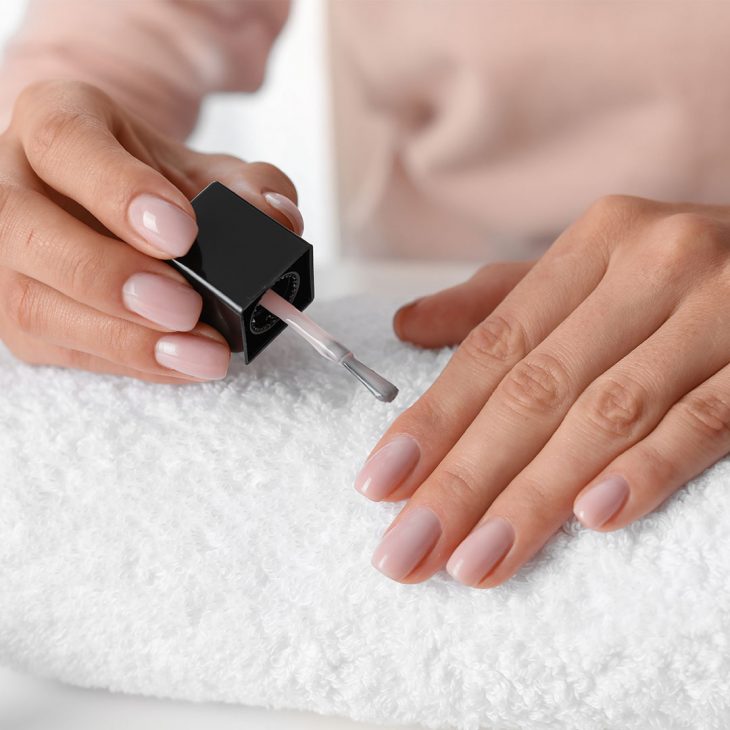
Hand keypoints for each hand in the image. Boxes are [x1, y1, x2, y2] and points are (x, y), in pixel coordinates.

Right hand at [0, 80, 302, 381]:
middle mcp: (13, 185)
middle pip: (26, 230)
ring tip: (200, 353)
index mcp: (56, 123)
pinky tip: (182, 365)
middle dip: (110, 277)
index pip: (65, 143)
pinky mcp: (20, 317)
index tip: (183, 233)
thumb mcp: (212, 171)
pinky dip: (130, 364)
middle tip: (186, 306)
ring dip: (122, 339)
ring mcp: (7, 258)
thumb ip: (250, 187)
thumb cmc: (164, 188)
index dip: (119, 190)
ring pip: (31, 303)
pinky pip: (63, 350)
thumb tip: (279, 219)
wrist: (127, 210)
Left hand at [356, 195, 729, 586]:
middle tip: (408, 548)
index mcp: (594, 245)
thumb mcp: (591, 269)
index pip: (493, 347)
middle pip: (536, 389)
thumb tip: (408, 326)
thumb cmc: (681, 276)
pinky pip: (706, 420)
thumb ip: (500, 302)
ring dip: (536, 495)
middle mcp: (651, 267)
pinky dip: (649, 470)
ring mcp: (719, 310)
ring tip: (476, 560)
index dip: (433, 419)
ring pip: (608, 414)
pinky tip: (594, 519)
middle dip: (464, 478)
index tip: (380, 484)